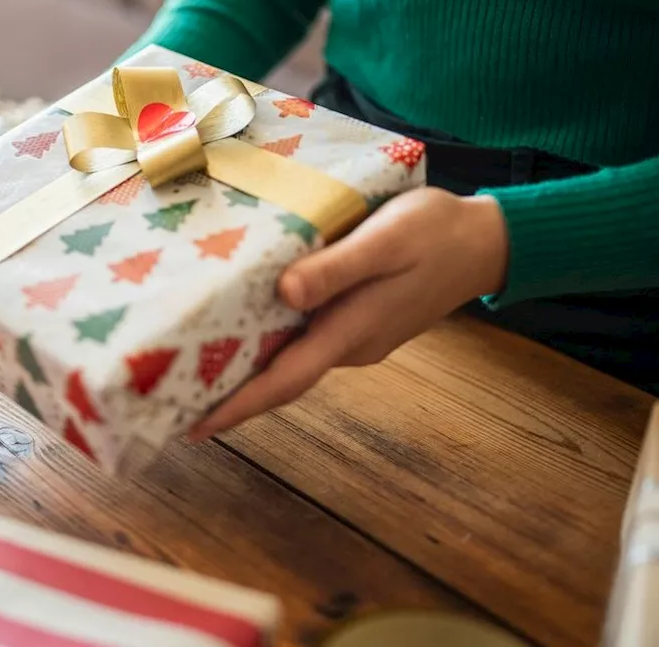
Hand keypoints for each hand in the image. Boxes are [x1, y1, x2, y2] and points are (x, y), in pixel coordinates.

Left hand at [188, 187, 509, 440]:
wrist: (486, 240)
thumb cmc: (434, 233)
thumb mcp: (386, 241)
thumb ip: (337, 269)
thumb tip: (285, 295)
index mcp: (350, 330)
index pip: (283, 380)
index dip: (237, 406)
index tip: (192, 425)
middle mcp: (349, 344)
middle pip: (280, 378)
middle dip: (230, 395)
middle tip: (173, 398)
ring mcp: (356, 336)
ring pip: (292, 359)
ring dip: (248, 369)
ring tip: (193, 366)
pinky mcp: (360, 321)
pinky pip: (307, 339)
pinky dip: (272, 342)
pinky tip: (245, 324)